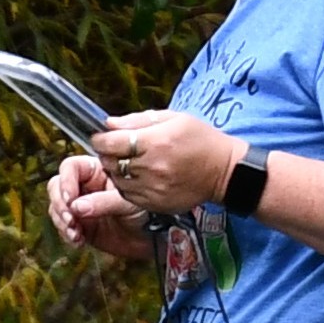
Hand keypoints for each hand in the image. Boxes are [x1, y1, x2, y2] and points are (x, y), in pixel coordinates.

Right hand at [46, 154, 155, 260]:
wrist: (152, 238)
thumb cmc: (147, 212)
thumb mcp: (128, 203)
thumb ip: (102, 202)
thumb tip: (76, 206)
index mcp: (98, 171)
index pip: (71, 167)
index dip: (66, 181)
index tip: (70, 200)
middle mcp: (85, 186)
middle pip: (57, 186)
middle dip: (59, 204)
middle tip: (69, 219)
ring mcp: (80, 205)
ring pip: (56, 207)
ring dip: (61, 221)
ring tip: (75, 233)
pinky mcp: (79, 224)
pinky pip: (62, 227)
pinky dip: (66, 234)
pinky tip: (78, 241)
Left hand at [89, 110, 240, 216]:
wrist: (224, 171)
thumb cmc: (200, 140)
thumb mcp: (173, 118)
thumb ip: (138, 120)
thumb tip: (109, 123)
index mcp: (155, 142)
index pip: (110, 143)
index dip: (100, 139)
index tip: (102, 137)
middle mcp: (151, 167)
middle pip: (110, 162)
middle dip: (107, 154)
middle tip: (115, 149)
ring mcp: (153, 189)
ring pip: (116, 180)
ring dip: (115, 171)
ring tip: (129, 163)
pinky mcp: (155, 204)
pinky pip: (128, 195)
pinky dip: (126, 186)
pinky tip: (137, 177)